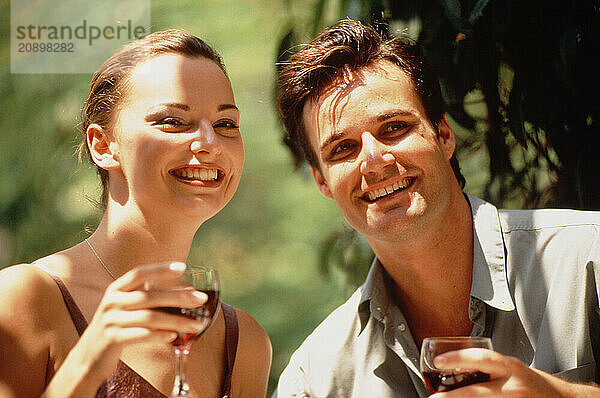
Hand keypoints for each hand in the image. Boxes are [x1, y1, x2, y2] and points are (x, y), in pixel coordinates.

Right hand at [45, 262, 206, 395]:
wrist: (88, 356)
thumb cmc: (116, 327)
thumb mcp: (126, 307)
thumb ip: (148, 297)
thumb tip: (187, 294)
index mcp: (117, 289)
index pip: (139, 273)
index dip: (160, 269)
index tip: (182, 267)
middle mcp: (112, 301)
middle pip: (150, 295)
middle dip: (178, 297)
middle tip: (201, 299)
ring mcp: (110, 321)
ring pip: (149, 317)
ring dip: (176, 321)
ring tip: (195, 324)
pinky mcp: (111, 340)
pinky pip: (141, 336)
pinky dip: (159, 335)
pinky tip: (173, 337)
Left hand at [430, 348, 599, 396]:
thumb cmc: (531, 382)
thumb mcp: (510, 367)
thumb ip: (487, 366)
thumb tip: (454, 365)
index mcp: (510, 367)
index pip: (481, 359)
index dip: (458, 358)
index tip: (439, 361)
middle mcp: (512, 386)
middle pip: (477, 391)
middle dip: (452, 396)